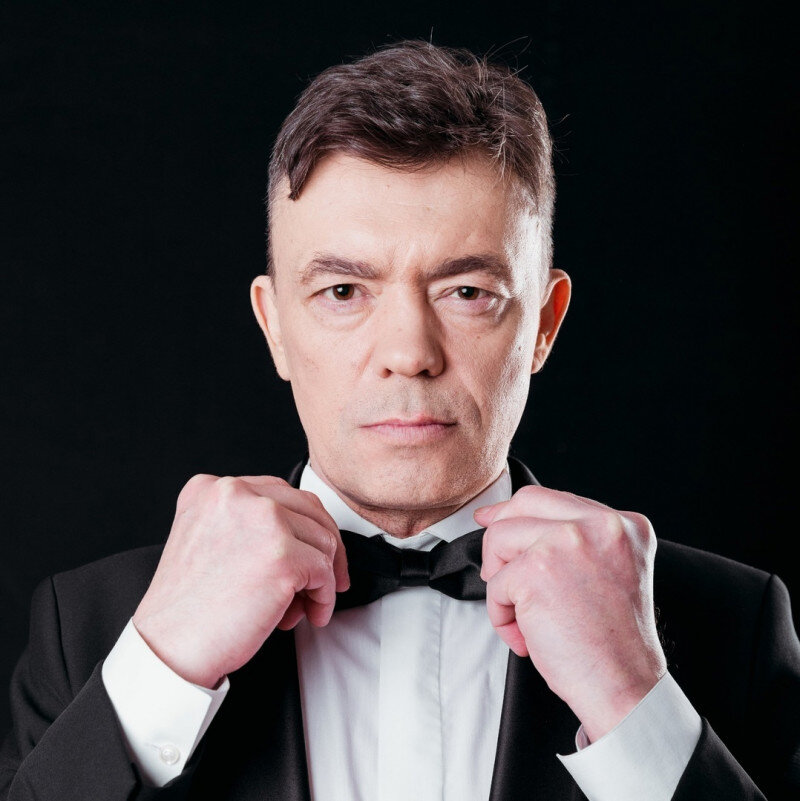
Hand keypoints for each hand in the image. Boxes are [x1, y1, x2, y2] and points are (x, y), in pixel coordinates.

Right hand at [133, 475, 348, 688]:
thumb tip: (299, 534)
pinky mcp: (284, 556)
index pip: (280, 494)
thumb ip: (243, 522)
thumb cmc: (187, 608)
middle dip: (324, 547)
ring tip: (302, 606)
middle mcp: (238, 495)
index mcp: (213, 488)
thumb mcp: (204, 539)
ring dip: (321, 578)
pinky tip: (310, 615)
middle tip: (327, 578)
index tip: (309, 550)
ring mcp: (264, 521)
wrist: (169, 648)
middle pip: (309, 509)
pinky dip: (324, 598)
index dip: (302, 527)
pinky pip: (325, 572)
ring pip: (322, 540)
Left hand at [474, 486, 666, 741]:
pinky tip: (528, 636)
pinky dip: (501, 615)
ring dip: (501, 583)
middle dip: (499, 539)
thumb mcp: (610, 572)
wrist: (625, 687)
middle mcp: (600, 525)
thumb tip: (510, 521)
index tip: (490, 519)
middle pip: (522, 504)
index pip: (551, 499)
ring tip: (525, 617)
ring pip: (499, 539)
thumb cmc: (614, 643)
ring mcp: (567, 542)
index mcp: (624, 525)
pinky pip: (495, 584)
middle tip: (496, 572)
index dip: (514, 511)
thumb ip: (575, 542)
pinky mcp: (536, 568)